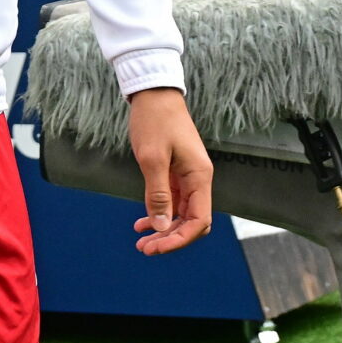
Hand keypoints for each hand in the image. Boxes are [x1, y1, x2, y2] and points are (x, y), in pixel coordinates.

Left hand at [125, 87, 212, 254]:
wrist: (154, 93)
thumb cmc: (154, 121)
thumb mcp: (152, 158)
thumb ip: (158, 194)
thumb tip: (162, 227)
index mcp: (199, 177)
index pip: (200, 221)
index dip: (180, 239)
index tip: (157, 247)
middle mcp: (198, 180)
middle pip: (192, 222)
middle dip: (170, 239)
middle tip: (144, 249)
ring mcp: (187, 177)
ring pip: (181, 215)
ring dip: (163, 230)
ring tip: (141, 242)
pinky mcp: (176, 173)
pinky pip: (172, 202)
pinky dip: (159, 215)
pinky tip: (142, 223)